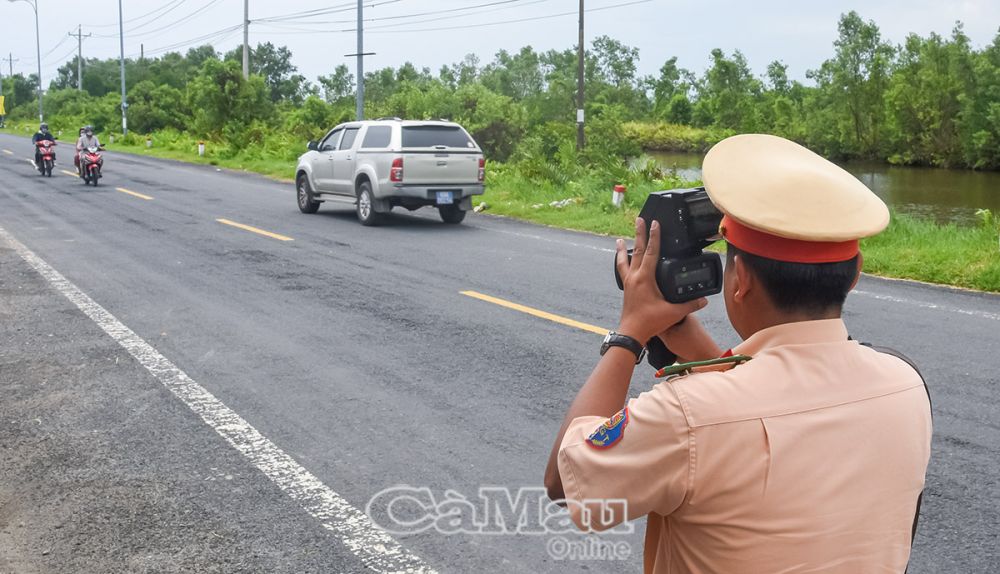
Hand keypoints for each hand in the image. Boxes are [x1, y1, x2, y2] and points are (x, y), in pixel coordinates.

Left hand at [615, 218, 707, 342]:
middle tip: (639, 220)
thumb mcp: (673, 313)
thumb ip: (689, 305)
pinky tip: (622, 262)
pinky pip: (622, 271)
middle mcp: (634, 277)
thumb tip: (704, 300)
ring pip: (624, 261)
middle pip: (637, 250)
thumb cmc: (649, 323)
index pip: (651, 252)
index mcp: (645, 278)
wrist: (631, 333)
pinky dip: (621, 263)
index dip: (654, 237)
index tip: (655, 223)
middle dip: (639, 234)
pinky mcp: (626, 289)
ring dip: (623, 249)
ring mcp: (628, 283)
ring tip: (620, 239)